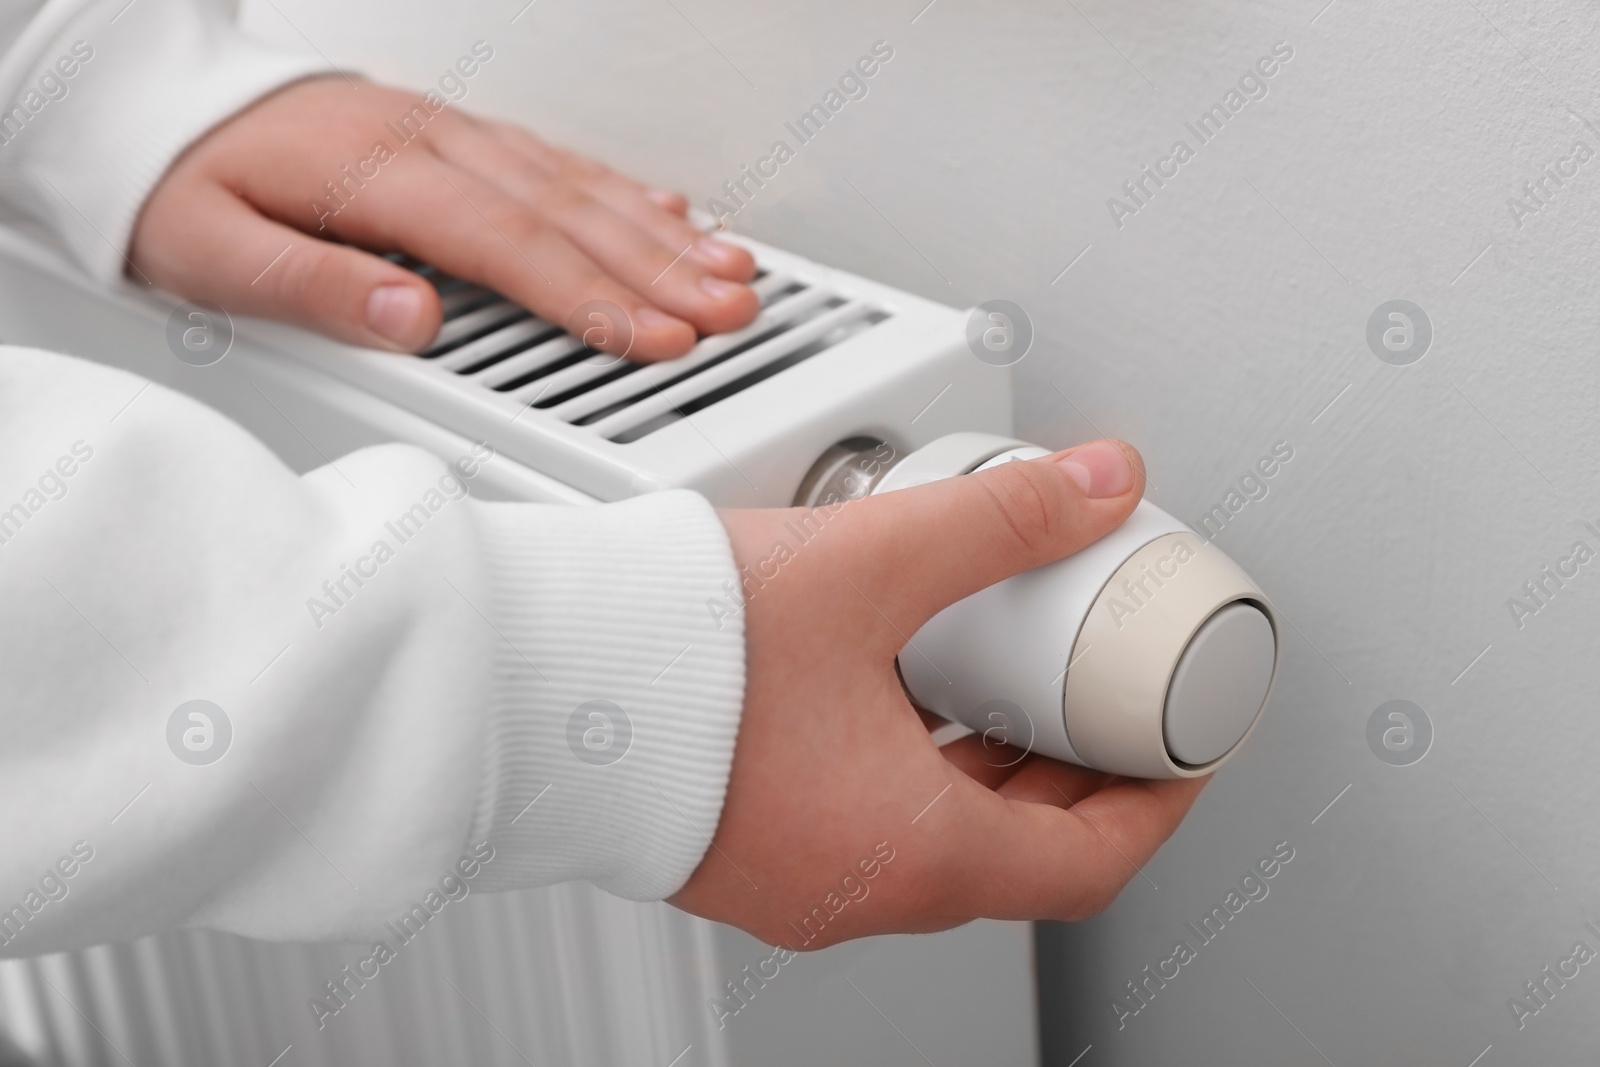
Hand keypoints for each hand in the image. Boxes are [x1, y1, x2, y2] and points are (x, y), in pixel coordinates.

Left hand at [129, 76, 759, 357]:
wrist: (158, 105)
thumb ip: (317, 287)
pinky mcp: (457, 136)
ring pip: (576, 182)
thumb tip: (416, 320)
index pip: (507, 245)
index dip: (589, 296)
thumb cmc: (182, 185)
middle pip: (566, 212)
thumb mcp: (213, 251)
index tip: (656, 337)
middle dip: (659, 268)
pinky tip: (667, 212)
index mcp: (378, 177)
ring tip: (729, 272)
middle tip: (729, 312)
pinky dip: (622, 190)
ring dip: (660, 231)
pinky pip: (557, 160)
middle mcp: (431, 146)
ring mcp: (451, 134)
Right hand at [673, 439, 1207, 948]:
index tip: (1175, 753)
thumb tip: (1097, 485)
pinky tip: (895, 694)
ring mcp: (793, 882)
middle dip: (1071, 778)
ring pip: (935, 842)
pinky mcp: (742, 850)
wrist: (526, 678)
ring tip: (1004, 686)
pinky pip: (863, 826)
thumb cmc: (673, 658)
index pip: (1090, 864)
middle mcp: (856, 892)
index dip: (1153, 804)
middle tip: (1098, 706)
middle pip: (1014, 855)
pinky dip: (910, 772)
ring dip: (985, 772)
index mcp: (910, 855)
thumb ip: (998, 520)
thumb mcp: (868, 569)